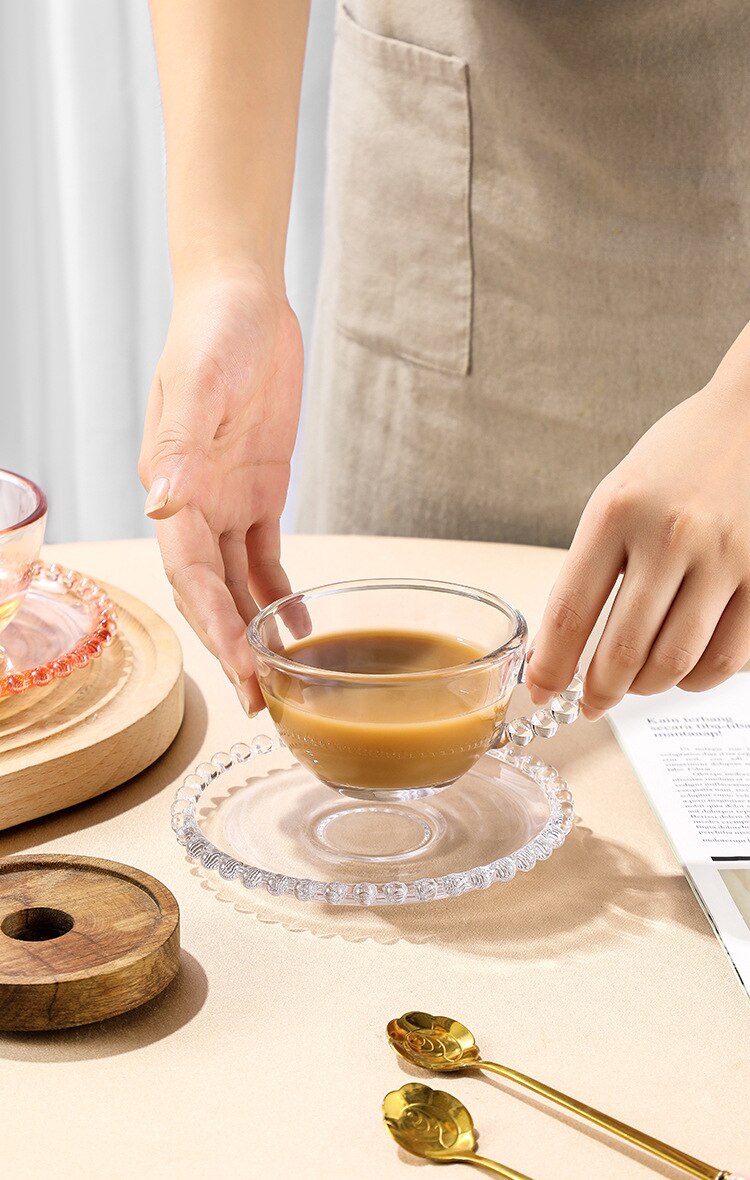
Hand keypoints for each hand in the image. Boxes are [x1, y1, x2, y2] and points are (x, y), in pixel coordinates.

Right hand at [139, 265, 302, 712]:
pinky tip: (294, 626)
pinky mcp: (260, 489)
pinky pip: (265, 554)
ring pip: (238, 583)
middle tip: (260, 702)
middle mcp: (196, 504)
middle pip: (211, 592)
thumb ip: (182, 445)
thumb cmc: (213, 331)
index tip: (238, 671)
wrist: (243, 299)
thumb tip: (162, 507)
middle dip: (232, 647)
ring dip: (254, 631)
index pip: (191, 574)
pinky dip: (277, 593)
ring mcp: (227, 500)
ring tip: (279, 682)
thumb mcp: (201, 383)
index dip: (213, 626)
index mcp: (174, 486)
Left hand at [527, 381, 749, 718]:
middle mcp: (670, 534)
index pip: (570, 612)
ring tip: (635, 684)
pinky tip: (682, 668)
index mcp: (616, 511)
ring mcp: (725, 556)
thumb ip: (589, 569)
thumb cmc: (676, 461)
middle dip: (598, 691)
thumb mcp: (616, 498)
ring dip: (646, 689)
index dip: (551, 666)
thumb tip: (557, 649)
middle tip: (590, 701)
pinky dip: (697, 679)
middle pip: (623, 651)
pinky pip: (728, 657)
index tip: (540, 690)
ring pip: (676, 664)